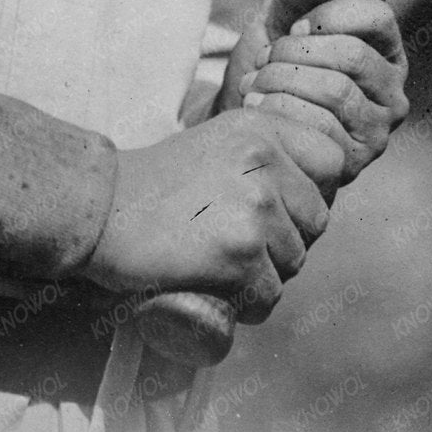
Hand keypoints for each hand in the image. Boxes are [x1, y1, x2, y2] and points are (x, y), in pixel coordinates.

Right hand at [84, 111, 334, 322]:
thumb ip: (263, 154)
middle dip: (288, 240)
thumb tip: (312, 194)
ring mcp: (255, 207)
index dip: (312, 190)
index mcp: (261, 128)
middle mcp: (265, 160)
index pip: (331, 162)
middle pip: (317, 220)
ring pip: (295, 262)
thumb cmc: (154, 184)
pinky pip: (270, 296)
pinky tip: (217, 288)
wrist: (100, 210)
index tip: (281, 206)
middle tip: (242, 243)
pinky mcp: (239, 253)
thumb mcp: (218, 142)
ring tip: (221, 264)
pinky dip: (247, 304)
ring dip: (266, 274)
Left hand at [217, 0, 409, 195]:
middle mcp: (391, 90)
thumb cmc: (270, 67)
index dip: (327, 17)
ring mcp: (378, 128)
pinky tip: (258, 107)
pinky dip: (281, 111)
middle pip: (353, 55)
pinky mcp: (355, 160)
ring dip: (284, 81)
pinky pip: (322, 129)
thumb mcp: (277, 18)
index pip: (377, 17)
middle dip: (296, 52)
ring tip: (256, 82)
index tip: (291, 27)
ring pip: (338, 91)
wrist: (245, 123)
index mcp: (383, 49)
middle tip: (263, 59)